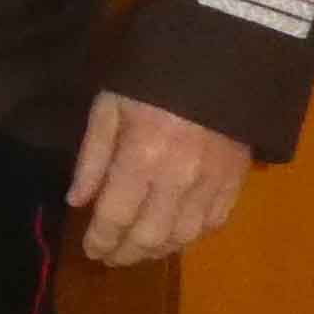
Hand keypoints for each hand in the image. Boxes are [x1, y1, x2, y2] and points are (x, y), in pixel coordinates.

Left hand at [67, 93, 248, 267]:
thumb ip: (92, 157)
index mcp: (141, 157)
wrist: (217, 56)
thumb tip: (77, 201)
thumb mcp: (109, 107)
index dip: (100, 240)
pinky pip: (214, 222)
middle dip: (125, 253)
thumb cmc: (152, 78)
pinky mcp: (236, 179)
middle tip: (111, 256)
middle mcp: (178, 179)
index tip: (91, 249)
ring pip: (183, 237)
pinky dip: (192, 235)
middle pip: (149, 236)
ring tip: (139, 249)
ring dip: (157, 250)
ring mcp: (211, 182)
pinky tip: (175, 234)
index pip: (116, 217)